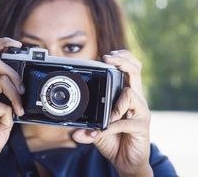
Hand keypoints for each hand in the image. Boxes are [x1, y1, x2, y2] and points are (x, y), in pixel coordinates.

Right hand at [0, 38, 23, 164]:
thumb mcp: (6, 98)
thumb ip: (9, 85)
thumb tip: (23, 77)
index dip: (2, 42)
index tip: (17, 44)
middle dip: (14, 75)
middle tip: (21, 89)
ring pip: (2, 80)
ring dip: (15, 96)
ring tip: (17, 108)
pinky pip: (3, 103)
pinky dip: (9, 113)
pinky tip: (3, 120)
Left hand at [72, 50, 152, 175]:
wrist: (127, 161)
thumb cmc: (114, 140)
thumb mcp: (97, 130)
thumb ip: (87, 127)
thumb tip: (74, 132)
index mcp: (127, 97)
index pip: (130, 70)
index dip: (122, 59)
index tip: (106, 56)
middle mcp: (136, 100)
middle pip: (135, 71)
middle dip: (122, 60)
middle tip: (108, 59)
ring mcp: (141, 112)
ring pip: (131, 92)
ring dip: (115, 103)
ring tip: (108, 116)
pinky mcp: (142, 126)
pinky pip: (124, 120)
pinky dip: (111, 125)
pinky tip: (104, 130)